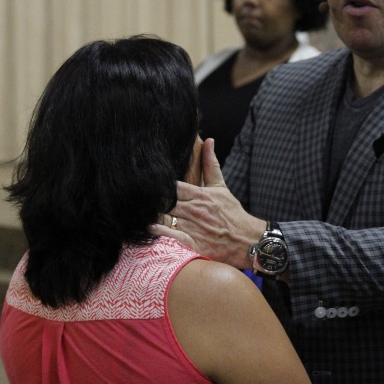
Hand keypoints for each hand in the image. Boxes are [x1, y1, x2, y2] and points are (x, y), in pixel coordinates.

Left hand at [150, 138, 264, 268]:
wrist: (247, 239)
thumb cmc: (232, 213)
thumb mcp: (221, 186)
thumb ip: (211, 164)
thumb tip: (208, 140)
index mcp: (199, 194)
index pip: (172, 186)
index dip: (158, 184)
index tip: (146, 180)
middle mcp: (194, 209)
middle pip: (165, 202)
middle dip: (152, 200)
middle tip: (136, 196)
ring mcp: (193, 226)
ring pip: (165, 217)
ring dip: (152, 215)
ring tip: (139, 211)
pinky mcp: (193, 243)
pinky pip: (171, 236)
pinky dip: (159, 231)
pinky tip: (148, 227)